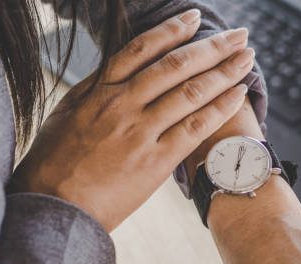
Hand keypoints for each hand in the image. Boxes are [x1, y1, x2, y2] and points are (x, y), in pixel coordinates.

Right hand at [10, 10, 255, 230]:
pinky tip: (238, 95)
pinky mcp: (155, 162)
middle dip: (212, 47)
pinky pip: (194, 129)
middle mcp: (123, 105)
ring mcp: (140, 132)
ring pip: (190, 92)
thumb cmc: (52, 164)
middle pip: (176, 66)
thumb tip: (111, 71)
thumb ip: (92, 91)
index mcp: (100, 91)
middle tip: (238, 35)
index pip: (142, 49)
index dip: (173, 30)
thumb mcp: (64, 115)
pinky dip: (219, 109)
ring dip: (224, 72)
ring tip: (247, 58)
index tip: (195, 19)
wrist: (53, 206)